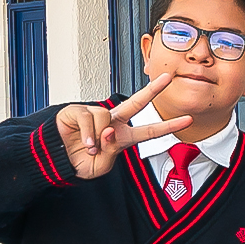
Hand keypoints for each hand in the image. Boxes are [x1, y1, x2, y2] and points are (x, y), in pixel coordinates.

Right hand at [58, 73, 193, 179]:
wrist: (57, 162)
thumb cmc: (79, 163)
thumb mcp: (101, 165)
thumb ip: (111, 150)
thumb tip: (110, 130)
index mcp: (123, 137)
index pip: (150, 130)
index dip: (169, 126)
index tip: (188, 120)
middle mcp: (113, 122)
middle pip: (137, 103)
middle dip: (153, 89)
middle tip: (168, 78)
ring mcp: (96, 114)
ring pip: (107, 117)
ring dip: (99, 136)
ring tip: (90, 148)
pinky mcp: (78, 111)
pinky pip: (89, 118)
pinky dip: (88, 133)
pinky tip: (84, 142)